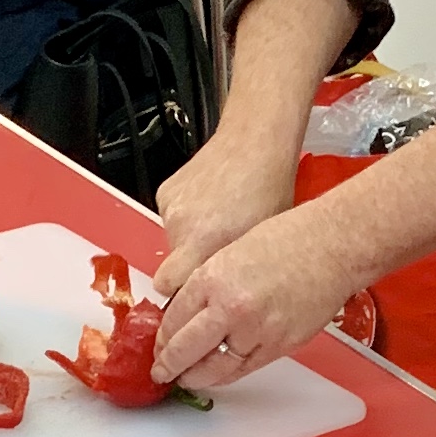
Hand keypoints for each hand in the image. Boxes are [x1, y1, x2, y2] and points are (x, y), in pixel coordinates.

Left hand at [152, 203, 357, 391]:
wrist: (333, 246)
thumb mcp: (231, 251)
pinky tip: (216, 375)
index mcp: (213, 278)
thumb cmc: (290, 239)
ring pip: (214, 367)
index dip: (162, 337)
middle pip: (185, 348)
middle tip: (160, 370)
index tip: (158, 344)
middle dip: (168, 364)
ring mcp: (256, 331)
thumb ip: (208, 283)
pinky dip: (226, 375)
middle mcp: (231, 308)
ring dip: (195, 376)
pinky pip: (244, 369)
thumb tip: (187, 310)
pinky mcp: (279, 345)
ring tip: (185, 378)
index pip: (174, 318)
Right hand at [154, 126, 300, 299]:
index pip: (169, 287)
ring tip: (220, 223)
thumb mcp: (258, 242)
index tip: (194, 294)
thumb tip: (222, 294)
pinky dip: (188, 217)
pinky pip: (172, 217)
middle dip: (188, 268)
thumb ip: (232, 271)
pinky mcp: (165, 191)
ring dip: (191, 239)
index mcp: (203, 244)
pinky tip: (213, 204)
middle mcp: (180, 228)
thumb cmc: (269, 189)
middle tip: (214, 257)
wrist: (255, 142)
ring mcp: (170, 208)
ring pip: (173, 241)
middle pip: (171, 267)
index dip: (181, 293)